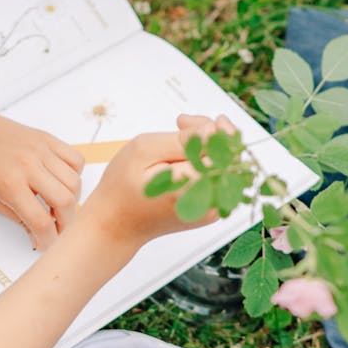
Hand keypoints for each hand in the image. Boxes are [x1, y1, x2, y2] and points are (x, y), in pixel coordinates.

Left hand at [0, 106, 83, 250]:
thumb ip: (15, 217)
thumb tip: (36, 232)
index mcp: (9, 184)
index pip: (42, 221)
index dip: (48, 240)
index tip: (46, 243)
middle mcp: (29, 165)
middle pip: (66, 201)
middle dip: (65, 223)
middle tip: (56, 228)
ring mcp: (40, 150)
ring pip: (75, 181)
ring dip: (71, 199)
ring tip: (57, 205)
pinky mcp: (46, 139)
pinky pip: (75, 158)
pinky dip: (74, 174)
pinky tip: (60, 181)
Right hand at [81, 114, 234, 250]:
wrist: (116, 225)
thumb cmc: (122, 187)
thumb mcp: (143, 150)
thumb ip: (181, 139)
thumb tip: (212, 130)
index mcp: (192, 185)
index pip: (224, 147)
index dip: (209, 127)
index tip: (182, 122)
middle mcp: (208, 201)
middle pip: (232, 156)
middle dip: (211, 132)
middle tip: (181, 124)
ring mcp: (211, 208)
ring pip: (229, 166)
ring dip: (211, 146)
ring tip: (181, 138)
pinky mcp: (209, 210)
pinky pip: (222, 179)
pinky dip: (208, 162)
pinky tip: (186, 156)